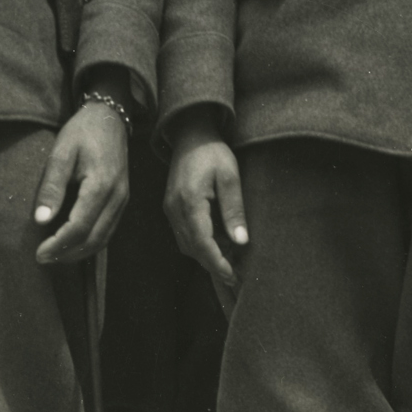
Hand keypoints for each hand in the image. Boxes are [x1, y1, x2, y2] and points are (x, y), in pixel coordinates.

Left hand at [33, 75, 130, 264]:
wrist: (110, 116)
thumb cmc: (82, 132)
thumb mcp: (61, 152)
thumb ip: (52, 186)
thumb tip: (41, 220)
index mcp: (101, 185)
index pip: (79, 227)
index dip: (58, 245)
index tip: (38, 253)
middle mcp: (117, 197)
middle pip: (94, 239)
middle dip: (67, 254)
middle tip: (42, 258)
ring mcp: (123, 199)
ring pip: (104, 239)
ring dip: (79, 252)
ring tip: (55, 254)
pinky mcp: (122, 199)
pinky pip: (108, 230)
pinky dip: (90, 242)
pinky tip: (72, 242)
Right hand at [163, 108, 247, 287]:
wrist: (191, 135)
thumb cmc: (213, 153)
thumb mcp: (230, 177)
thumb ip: (234, 209)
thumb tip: (241, 241)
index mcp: (190, 202)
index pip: (202, 243)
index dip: (217, 262)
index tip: (232, 275)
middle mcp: (175, 210)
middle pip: (192, 248)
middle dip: (212, 264)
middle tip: (234, 275)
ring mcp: (170, 209)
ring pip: (186, 244)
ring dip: (205, 255)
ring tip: (229, 261)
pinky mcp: (171, 208)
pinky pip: (183, 234)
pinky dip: (199, 244)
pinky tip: (216, 243)